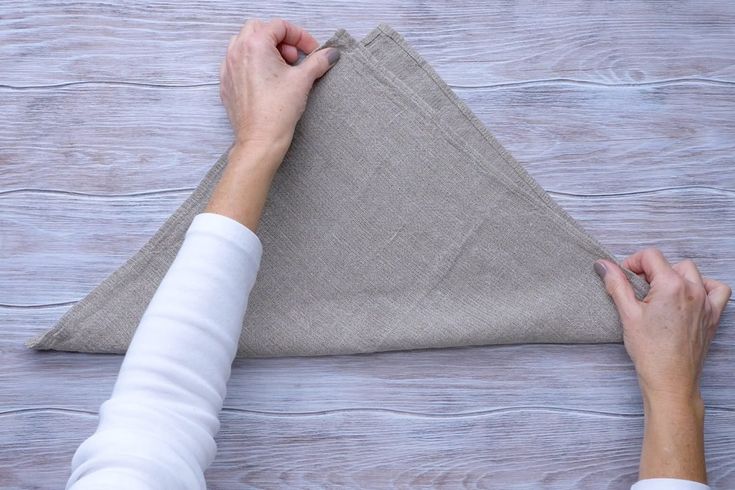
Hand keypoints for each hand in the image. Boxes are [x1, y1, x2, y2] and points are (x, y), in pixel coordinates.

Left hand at [206, 19, 338, 231]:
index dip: (299, 36)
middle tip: (294, 58)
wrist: (260, 140)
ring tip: (281, 69)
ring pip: (245, 44)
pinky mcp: (226, 84)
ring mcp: (228, 68)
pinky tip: (267, 81)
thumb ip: (318, 61)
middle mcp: (237, 52)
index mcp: (255, 45)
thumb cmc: (277, 111)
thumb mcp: (303, 81)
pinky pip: (237, 63)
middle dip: (280, 40)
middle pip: (259, 29)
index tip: (311, 51)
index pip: (279, 26)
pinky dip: (253, 64)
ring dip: (265, 50)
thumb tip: (331, 54)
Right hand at [595, 248, 730, 481]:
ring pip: (691, 273)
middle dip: (651, 272)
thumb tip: (604, 264)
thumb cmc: (650, 351)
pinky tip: (688, 297)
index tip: (624, 278)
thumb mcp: (627, 314)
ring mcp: (706, 302)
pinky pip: (717, 290)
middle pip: (669, 263)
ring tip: (659, 295)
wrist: (670, 380)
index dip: (632, 263)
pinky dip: (704, 287)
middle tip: (638, 292)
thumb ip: (616, 283)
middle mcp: (693, 290)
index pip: (650, 256)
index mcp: (671, 285)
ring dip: (674, 277)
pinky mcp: (713, 315)